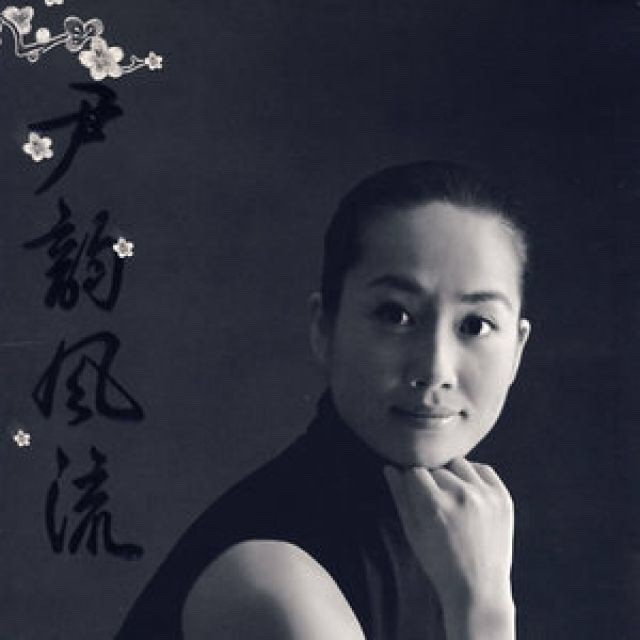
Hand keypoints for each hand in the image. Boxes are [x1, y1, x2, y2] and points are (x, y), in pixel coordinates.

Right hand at [384, 459, 514, 637]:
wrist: (479, 588)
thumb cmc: (438, 562)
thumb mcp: (412, 532)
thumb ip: (400, 497)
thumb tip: (389, 468)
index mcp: (436, 506)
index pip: (415, 471)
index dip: (412, 480)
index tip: (413, 492)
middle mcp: (462, 496)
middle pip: (437, 468)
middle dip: (432, 481)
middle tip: (434, 502)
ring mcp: (485, 496)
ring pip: (459, 464)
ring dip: (451, 475)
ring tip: (451, 496)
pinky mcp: (503, 498)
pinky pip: (483, 469)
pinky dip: (473, 476)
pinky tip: (468, 492)